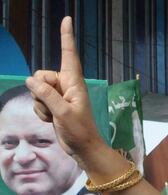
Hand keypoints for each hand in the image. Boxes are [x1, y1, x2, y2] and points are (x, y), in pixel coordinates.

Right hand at [24, 17, 101, 161]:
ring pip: (37, 90)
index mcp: (74, 83)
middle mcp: (66, 85)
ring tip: (55, 116)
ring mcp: (59, 95)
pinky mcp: (53, 105)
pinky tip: (51, 120)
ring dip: (41, 105)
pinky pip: (37, 102)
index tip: (67, 19)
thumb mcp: (63, 112)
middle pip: (41, 76)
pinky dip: (41, 112)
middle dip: (41, 92)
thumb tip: (31, 80)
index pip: (69, 55)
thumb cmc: (80, 130)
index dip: (66, 37)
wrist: (83, 148)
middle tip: (54, 108)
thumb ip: (47, 95)